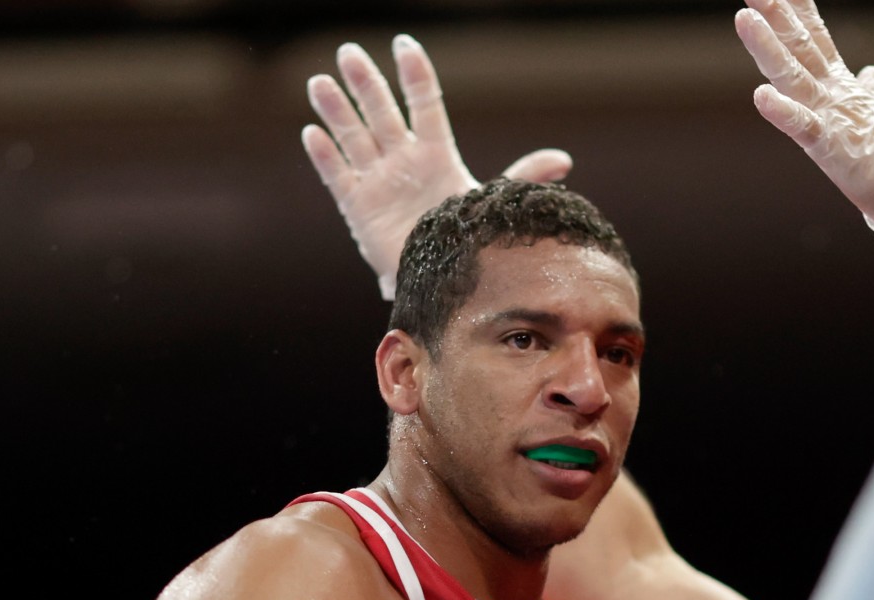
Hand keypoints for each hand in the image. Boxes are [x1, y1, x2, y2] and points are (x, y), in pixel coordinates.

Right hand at [302, 36, 573, 298]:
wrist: (444, 280)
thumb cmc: (467, 238)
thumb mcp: (493, 204)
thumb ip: (523, 177)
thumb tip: (562, 159)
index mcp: (437, 155)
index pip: (425, 105)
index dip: (415, 76)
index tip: (403, 44)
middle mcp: (403, 161)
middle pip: (382, 113)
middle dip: (366, 84)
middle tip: (349, 52)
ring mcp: (378, 180)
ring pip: (354, 137)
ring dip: (337, 110)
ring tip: (320, 81)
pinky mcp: (358, 207)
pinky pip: (338, 176)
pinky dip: (325, 156)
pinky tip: (311, 133)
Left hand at [734, 0, 873, 247]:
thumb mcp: (872, 111)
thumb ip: (869, 88)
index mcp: (837, 82)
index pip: (814, 34)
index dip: (797, 6)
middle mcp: (831, 90)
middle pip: (799, 44)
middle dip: (775, 13)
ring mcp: (829, 114)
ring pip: (793, 75)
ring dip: (767, 47)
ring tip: (745, 18)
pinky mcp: (827, 144)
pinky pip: (802, 125)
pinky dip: (782, 111)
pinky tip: (760, 96)